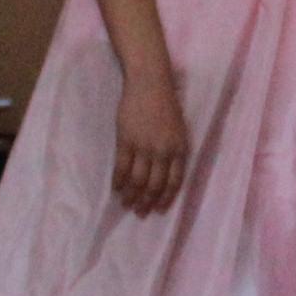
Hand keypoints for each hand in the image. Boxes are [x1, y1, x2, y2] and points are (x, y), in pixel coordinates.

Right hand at [111, 69, 189, 216]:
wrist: (150, 82)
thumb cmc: (165, 104)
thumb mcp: (178, 129)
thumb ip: (173, 150)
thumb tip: (164, 173)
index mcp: (179, 148)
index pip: (174, 182)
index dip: (166, 198)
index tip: (159, 210)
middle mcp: (163, 151)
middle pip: (155, 185)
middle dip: (147, 202)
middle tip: (140, 212)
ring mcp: (144, 146)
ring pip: (138, 180)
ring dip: (131, 195)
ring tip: (126, 204)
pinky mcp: (126, 140)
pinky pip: (122, 167)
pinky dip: (118, 181)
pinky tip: (116, 188)